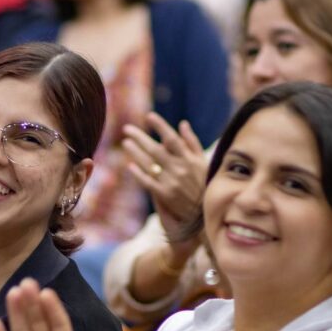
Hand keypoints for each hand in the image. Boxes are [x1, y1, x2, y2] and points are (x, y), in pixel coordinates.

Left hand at [123, 113, 206, 247]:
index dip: (160, 126)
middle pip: (156, 149)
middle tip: (127, 128)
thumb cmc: (204, 184)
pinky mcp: (165, 195)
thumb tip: (182, 123)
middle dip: (140, 137)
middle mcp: (179, 169)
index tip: (149, 116)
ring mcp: (171, 182)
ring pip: (149, 164)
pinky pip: (148, 182)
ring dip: (136, 152)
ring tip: (126, 143)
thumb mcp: (203, 162)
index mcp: (189, 159)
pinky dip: (139, 174)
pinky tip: (130, 166)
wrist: (204, 214)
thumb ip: (192, 142)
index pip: (172, 138)